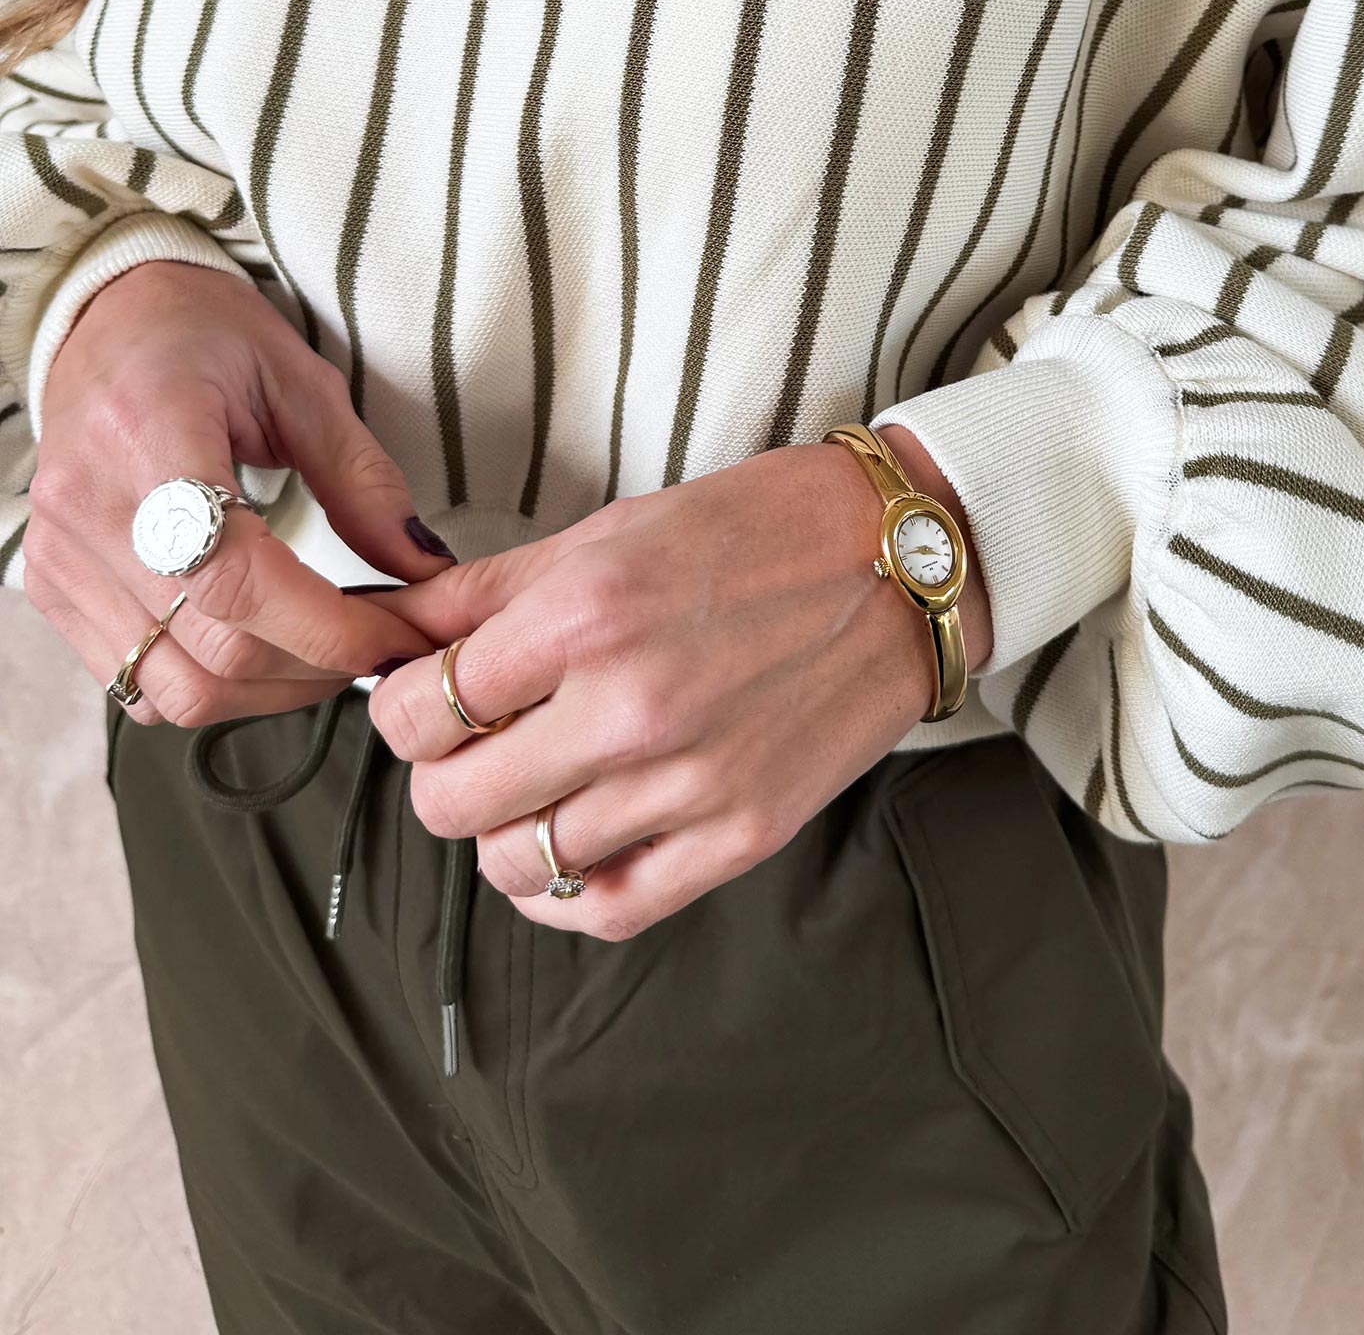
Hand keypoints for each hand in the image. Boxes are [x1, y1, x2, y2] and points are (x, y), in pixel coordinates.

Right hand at [23, 260, 447, 726]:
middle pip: (211, 652)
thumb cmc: (204, 336)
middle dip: (317, 665)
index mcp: (148, 436)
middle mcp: (87, 511)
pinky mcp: (51, 589)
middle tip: (381, 641)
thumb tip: (423, 567)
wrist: (106, 319)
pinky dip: (212, 684)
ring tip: (326, 647)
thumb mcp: (301, 382)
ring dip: (269, 689)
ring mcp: (59, 559)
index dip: (328, 628)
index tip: (398, 635)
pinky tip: (262, 643)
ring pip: (174, 690)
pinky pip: (137, 684)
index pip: (235, 579)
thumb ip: (362, 479)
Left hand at [367, 429, 992, 940]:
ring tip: (536, 786)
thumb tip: (382, 633)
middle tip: (476, 745)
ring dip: (505, 832)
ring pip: (518, 866)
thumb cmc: (756, 530)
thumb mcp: (609, 532)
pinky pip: (607, 910)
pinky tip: (572, 848)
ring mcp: (688, 783)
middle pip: (451, 803)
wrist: (904, 561)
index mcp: (584, 615)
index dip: (400, 710)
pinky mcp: (741, 837)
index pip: (416, 712)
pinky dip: (566, 893)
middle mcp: (627, 707)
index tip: (419, 702)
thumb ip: (485, 593)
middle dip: (443, 775)